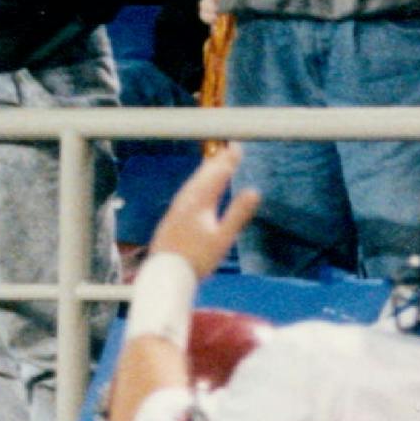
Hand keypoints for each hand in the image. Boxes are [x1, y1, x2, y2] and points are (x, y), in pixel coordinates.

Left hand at [152, 143, 260, 276]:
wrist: (165, 272)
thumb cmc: (197, 258)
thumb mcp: (223, 238)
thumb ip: (238, 214)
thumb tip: (254, 191)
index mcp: (200, 202)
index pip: (217, 176)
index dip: (228, 161)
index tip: (238, 147)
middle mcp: (186, 201)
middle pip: (203, 175)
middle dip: (217, 161)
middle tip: (228, 149)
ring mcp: (176, 209)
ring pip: (192, 183)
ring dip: (205, 171)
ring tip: (214, 163)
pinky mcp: (171, 218)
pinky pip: (186, 192)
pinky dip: (196, 183)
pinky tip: (196, 190)